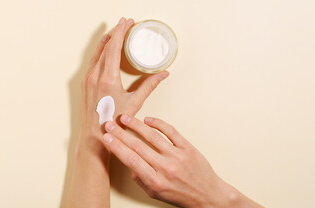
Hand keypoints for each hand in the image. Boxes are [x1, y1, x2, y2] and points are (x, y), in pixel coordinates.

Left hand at [79, 17, 168, 151]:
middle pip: (106, 47)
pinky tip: (103, 47)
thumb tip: (163, 74)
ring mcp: (88, 79)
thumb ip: (150, 86)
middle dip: (116, 32)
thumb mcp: (135, 103)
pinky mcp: (85, 83)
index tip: (127, 22)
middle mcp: (96, 76)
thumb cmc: (115, 121)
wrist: (94, 134)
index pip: (114, 48)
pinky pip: (92, 61)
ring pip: (98, 53)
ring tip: (115, 31)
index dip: (121, 33)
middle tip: (125, 22)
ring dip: (107, 40)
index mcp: (108, 79)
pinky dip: (99, 51)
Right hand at [102, 115, 263, 207]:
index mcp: (156, 181)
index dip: (116, 146)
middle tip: (109, 124)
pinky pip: (171, 132)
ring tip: (125, 118)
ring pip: (153, 136)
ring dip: (136, 125)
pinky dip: (159, 123)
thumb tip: (129, 162)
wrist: (208, 196)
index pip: (130, 160)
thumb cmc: (181, 195)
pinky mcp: (188, 148)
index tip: (107, 138)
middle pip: (138, 146)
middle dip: (120, 133)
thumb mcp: (156, 194)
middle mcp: (165, 167)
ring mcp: (178, 156)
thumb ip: (140, 179)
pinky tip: (148, 120)